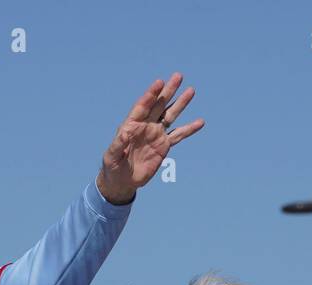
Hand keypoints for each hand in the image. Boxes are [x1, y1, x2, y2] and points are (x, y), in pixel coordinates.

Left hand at [97, 72, 203, 203]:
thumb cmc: (113, 167)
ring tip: (191, 91)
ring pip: (170, 115)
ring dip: (180, 103)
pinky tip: (200, 122)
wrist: (122, 181)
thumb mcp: (111, 156)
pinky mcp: (164, 146)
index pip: (143, 106)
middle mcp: (145, 125)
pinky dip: (189, 129)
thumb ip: (118, 144)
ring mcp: (156, 134)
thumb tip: (124, 133)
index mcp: (132, 124)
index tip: (160, 82)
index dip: (151, 94)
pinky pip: (179, 135)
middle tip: (178, 76)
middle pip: (159, 105)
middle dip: (168, 90)